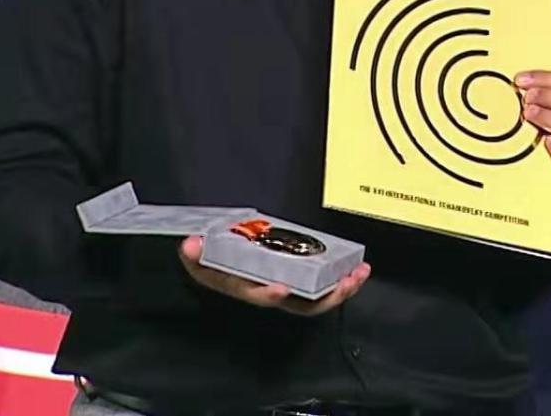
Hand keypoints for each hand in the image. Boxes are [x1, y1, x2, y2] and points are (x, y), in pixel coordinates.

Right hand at [177, 235, 370, 315]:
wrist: (216, 260)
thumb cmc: (211, 258)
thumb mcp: (198, 254)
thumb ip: (194, 252)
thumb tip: (189, 245)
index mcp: (243, 287)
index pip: (256, 296)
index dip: (267, 295)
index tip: (281, 288)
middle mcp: (267, 293)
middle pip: (299, 306)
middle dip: (325, 298)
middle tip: (347, 281)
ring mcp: (285, 289)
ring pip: (316, 300)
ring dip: (341, 289)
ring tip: (360, 274)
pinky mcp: (296, 281)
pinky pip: (321, 287)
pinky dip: (340, 280)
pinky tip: (356, 269)